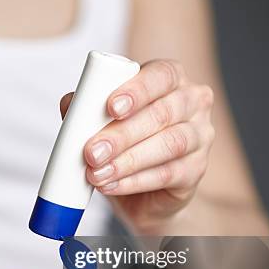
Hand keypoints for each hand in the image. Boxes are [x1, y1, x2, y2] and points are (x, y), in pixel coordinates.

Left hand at [61, 59, 214, 232]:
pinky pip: (168, 174)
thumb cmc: (123, 144)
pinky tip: (110, 186)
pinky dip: (134, 181)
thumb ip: (86, 108)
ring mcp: (200, 136)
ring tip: (96, 174)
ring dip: (127, 161)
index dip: (137, 90)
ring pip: (169, 144)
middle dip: (121, 134)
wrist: (144, 193)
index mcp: (169, 79)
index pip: (161, 75)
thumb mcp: (101, 122)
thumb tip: (69, 103)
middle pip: (162, 113)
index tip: (111, 107)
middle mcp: (192, 102)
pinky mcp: (197, 169)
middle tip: (91, 152)